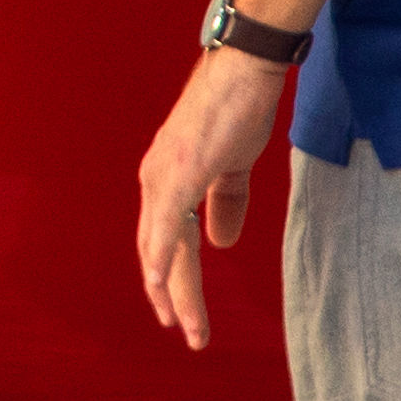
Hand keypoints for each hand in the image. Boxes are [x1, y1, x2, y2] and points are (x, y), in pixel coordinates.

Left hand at [138, 44, 288, 348]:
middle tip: (187, 333)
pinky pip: (166, 225)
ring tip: (191, 329)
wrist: (246, 67)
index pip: (163, 239)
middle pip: (159, 252)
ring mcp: (163, 176)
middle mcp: (155, 179)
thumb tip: (220, 243)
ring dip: (176, 292)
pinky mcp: (179, 172)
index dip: (170, 276)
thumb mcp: (233, 165)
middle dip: (172, 296)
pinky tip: (160, 287)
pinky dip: (162, 258)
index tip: (178, 311)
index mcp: (165, 178)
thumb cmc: (239, 107)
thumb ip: (224, 204)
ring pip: (163, 249)